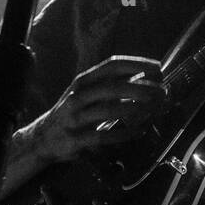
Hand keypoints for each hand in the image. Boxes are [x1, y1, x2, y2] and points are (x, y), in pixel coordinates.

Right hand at [31, 55, 164, 164]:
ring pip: (107, 111)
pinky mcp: (75, 139)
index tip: (157, 69)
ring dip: (134, 110)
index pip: (111, 66)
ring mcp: (74, 118)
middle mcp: (78, 96)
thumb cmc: (76, 112)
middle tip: (161, 93)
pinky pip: (103, 137)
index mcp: (84, 81)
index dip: (136, 64)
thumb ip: (115, 85)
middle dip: (139, 89)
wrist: (43, 138)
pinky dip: (124, 134)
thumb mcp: (90, 93)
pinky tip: (139, 131)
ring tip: (154, 110)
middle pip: (111, 88)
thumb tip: (150, 77)